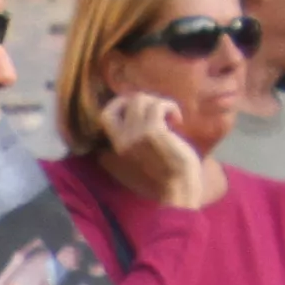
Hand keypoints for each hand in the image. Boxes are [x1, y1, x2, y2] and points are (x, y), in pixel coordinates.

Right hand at [93, 88, 213, 209]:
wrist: (180, 185)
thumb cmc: (165, 172)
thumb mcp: (141, 155)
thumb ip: (132, 137)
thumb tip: (135, 110)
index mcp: (117, 146)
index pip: (105, 115)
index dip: (121, 103)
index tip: (139, 106)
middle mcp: (122, 140)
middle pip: (128, 101)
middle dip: (147, 99)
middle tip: (161, 111)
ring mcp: (136, 136)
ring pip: (142, 100)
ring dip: (160, 102)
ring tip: (171, 116)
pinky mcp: (153, 132)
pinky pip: (158, 106)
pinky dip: (170, 107)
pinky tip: (178, 119)